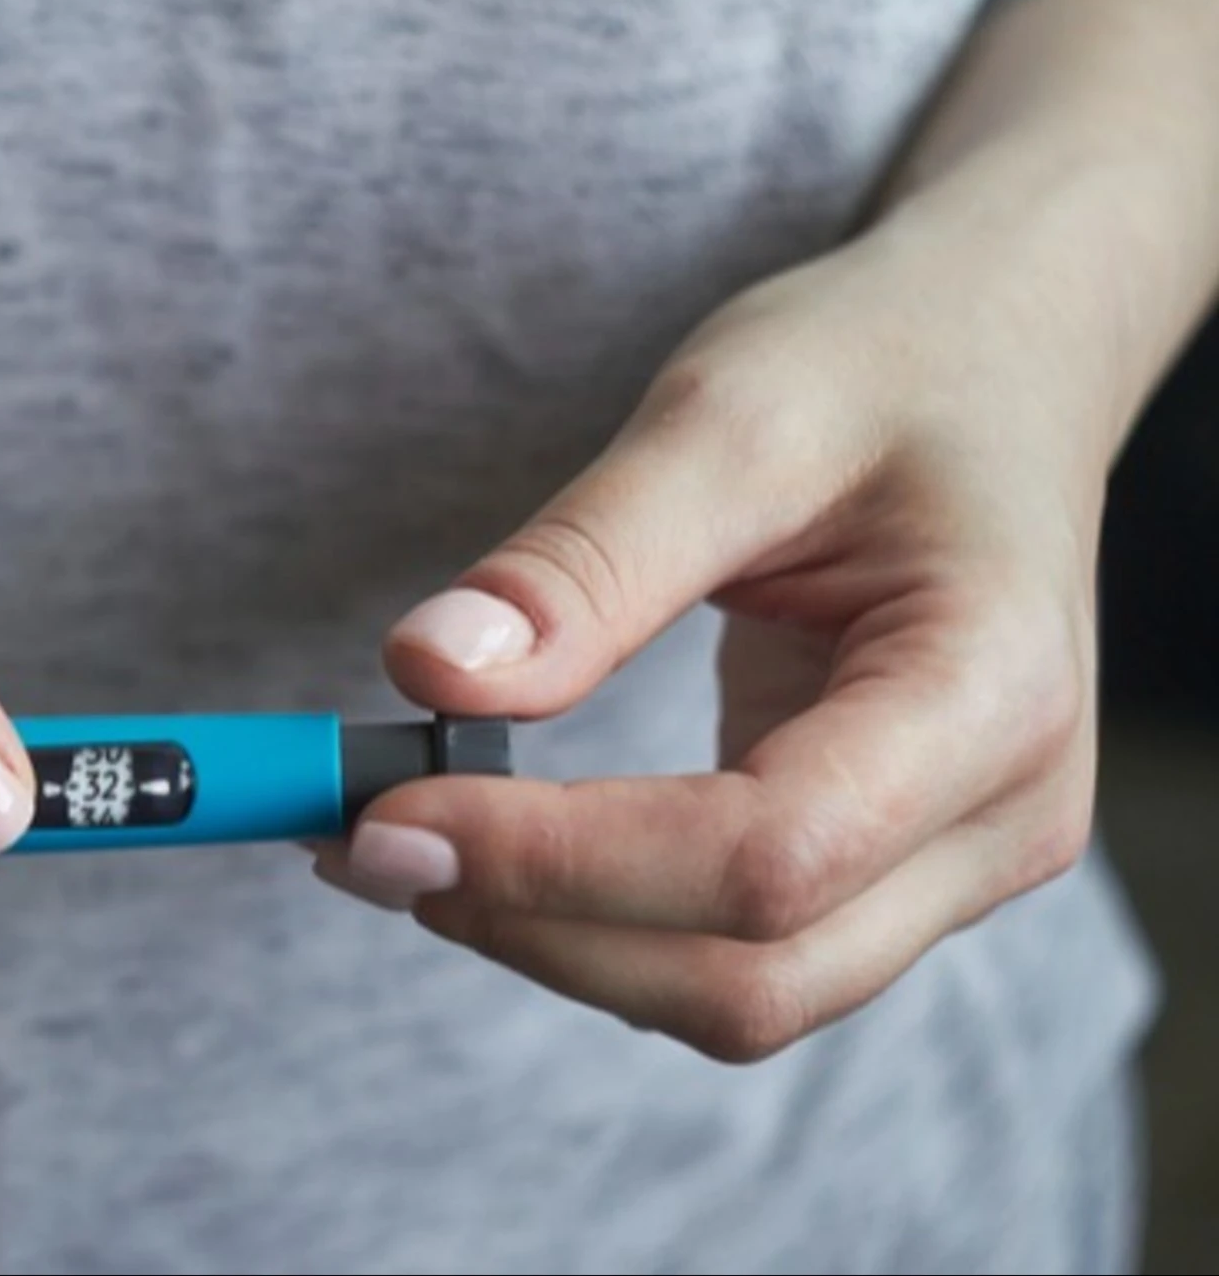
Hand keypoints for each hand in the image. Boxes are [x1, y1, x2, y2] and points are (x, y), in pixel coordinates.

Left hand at [312, 220, 1116, 1061]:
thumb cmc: (880, 366)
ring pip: (735, 995)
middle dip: (536, 926)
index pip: (762, 857)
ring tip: (399, 838)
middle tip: (357, 840)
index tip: (386, 814)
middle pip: (749, 977)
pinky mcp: (883, 869)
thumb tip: (427, 675)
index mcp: (992, 693)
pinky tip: (485, 845)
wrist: (991, 364)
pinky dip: (591, 922)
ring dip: (549, 941)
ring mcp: (953, 863)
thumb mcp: (729, 417)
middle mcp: (1002, 817)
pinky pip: (729, 953)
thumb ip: (581, 561)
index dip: (558, 861)